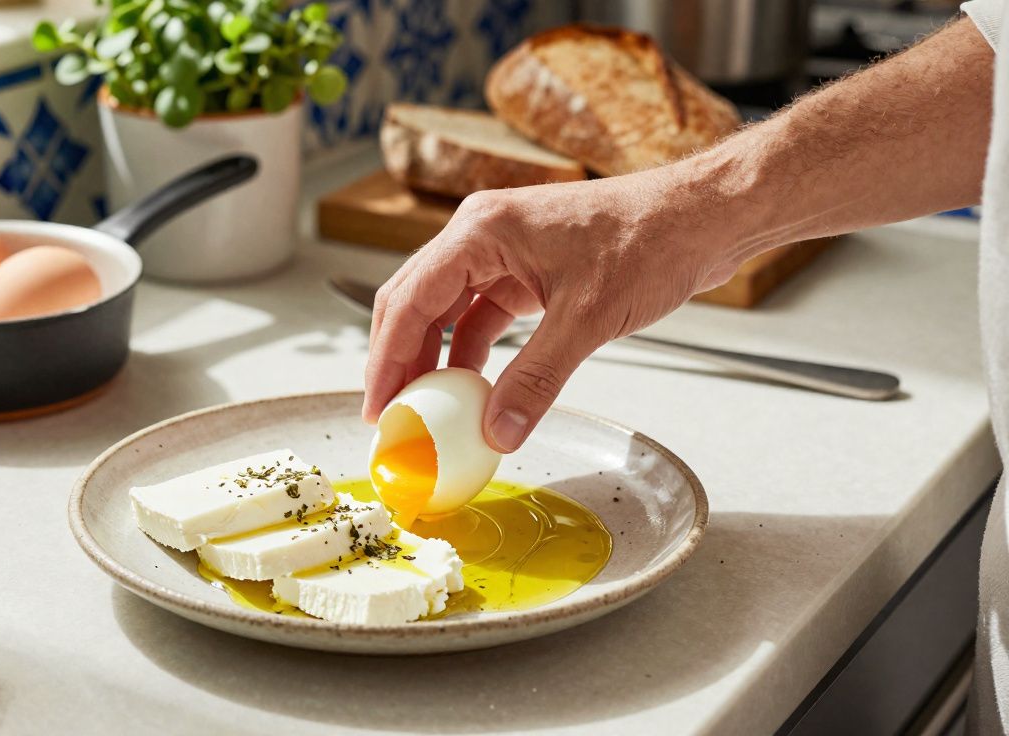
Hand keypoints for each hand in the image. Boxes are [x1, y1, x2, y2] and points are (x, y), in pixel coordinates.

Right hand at [362, 164, 748, 451]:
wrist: (703, 218)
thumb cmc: (651, 242)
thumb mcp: (588, 318)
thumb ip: (536, 380)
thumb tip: (496, 433)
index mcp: (480, 230)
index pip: (409, 300)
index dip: (386, 359)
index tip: (377, 406)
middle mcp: (480, 235)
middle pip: (413, 302)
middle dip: (397, 359)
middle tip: (389, 415)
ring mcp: (502, 251)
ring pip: (444, 310)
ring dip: (432, 359)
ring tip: (423, 410)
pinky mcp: (526, 270)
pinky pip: (480, 315)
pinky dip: (470, 353)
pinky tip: (471, 390)